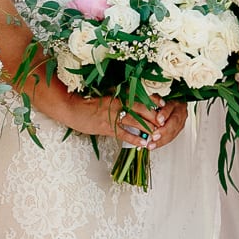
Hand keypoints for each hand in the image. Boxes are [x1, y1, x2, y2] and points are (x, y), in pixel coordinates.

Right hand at [62, 93, 183, 147]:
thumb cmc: (89, 101)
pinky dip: (135, 139)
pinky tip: (144, 143)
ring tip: (158, 134)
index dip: (153, 100)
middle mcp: (118, 103)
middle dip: (155, 117)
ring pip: (135, 122)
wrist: (72, 108)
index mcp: (119, 94)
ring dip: (148, 129)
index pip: (140, 96)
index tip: (164, 104)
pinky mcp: (107, 127)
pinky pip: (124, 134)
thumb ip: (120, 96)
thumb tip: (135, 98)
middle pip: (141, 110)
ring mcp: (112, 116)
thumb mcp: (106, 95)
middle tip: (165, 123)